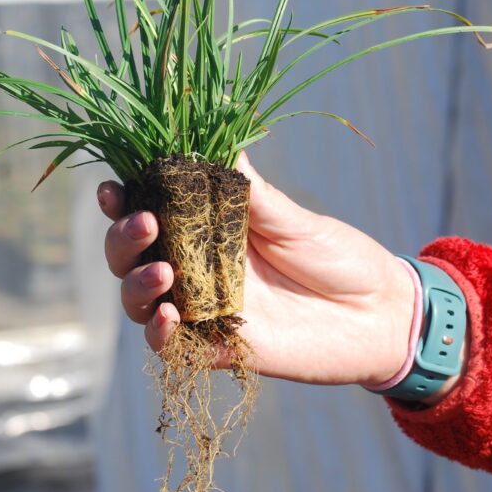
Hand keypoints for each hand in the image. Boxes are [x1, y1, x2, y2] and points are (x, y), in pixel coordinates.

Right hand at [97, 153, 413, 386]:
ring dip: (135, 283)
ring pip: (140, 299)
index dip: (124, 200)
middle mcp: (196, 266)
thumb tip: (219, 144)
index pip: (151, 210)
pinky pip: (170, 345)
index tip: (113, 187)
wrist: (378, 315)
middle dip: (123, 238)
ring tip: (160, 271)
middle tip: (144, 224)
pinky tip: (169, 316)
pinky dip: (159, 332)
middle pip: (132, 254)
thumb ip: (252, 193)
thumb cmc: (339, 257)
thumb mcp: (295, 220)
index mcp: (208, 228)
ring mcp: (202, 307)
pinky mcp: (216, 347)